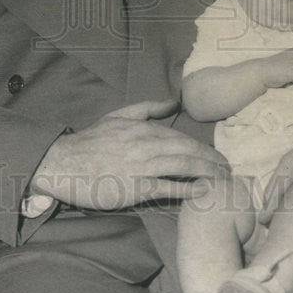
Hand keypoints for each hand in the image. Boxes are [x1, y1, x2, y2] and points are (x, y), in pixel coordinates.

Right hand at [29, 99, 228, 209]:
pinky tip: (204, 191)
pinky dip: (188, 188)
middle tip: (229, 170)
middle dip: (212, 160)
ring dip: (208, 172)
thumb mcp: (118, 116)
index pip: (181, 138)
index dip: (203, 148)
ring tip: (224, 180)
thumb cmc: (91, 142)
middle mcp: (146, 144)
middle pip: (188, 151)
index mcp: (143, 128)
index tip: (218, 157)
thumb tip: (173, 102)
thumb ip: (147, 109)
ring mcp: (142, 166)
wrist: (63, 163)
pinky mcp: (135, 187)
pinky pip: (168, 187)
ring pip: (183, 166)